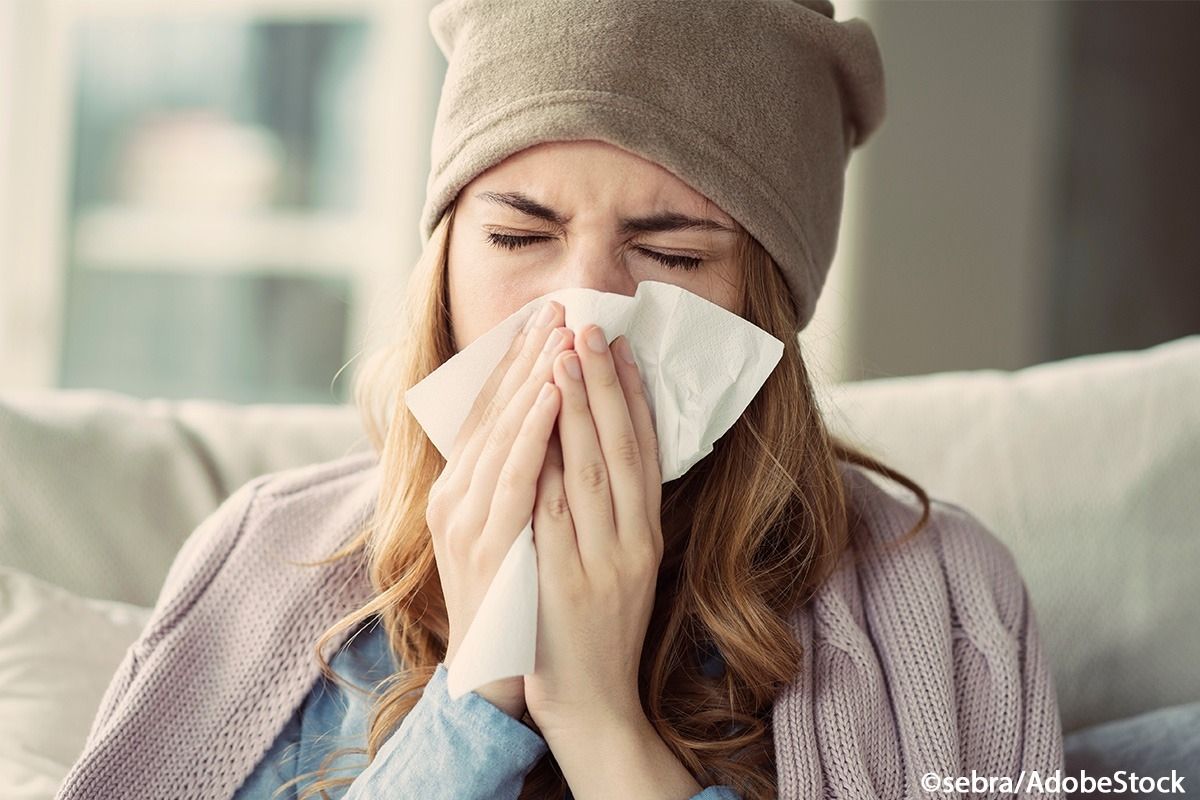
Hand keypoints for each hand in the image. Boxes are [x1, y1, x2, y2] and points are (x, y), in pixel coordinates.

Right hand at [426, 300, 573, 718]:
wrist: (499, 677)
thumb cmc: (516, 599)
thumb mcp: (513, 527)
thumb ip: (522, 479)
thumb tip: (551, 424)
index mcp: (462, 489)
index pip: (490, 411)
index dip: (518, 362)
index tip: (549, 318)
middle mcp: (455, 497)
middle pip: (494, 411)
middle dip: (528, 355)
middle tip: (560, 307)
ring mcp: (466, 521)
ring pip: (502, 435)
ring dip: (534, 380)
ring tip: (561, 335)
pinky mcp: (487, 546)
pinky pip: (515, 479)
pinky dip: (533, 434)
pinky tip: (553, 397)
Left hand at [524, 324, 663, 740]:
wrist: (593, 703)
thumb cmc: (603, 627)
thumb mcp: (625, 563)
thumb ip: (617, 510)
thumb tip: (599, 443)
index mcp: (647, 536)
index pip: (644, 451)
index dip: (631, 395)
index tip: (617, 346)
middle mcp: (631, 545)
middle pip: (620, 451)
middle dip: (602, 386)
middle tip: (588, 328)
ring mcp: (599, 565)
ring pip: (588, 476)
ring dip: (573, 414)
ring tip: (560, 359)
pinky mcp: (564, 586)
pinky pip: (552, 517)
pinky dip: (544, 469)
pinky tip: (534, 427)